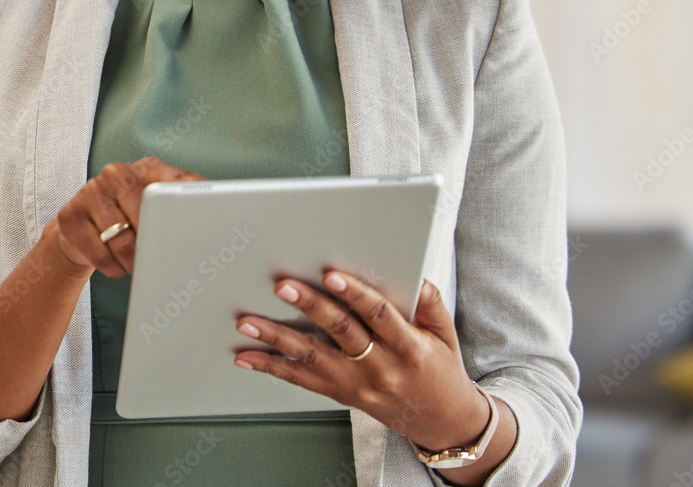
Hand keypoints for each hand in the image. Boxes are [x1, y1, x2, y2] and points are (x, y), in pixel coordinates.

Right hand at [46, 155, 207, 278]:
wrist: (81, 232)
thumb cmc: (132, 220)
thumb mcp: (162, 206)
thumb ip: (191, 201)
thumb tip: (229, 213)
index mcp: (148, 167)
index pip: (175, 187)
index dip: (184, 212)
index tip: (196, 234)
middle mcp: (117, 172)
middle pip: (145, 214)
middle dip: (154, 243)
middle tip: (160, 260)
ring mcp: (91, 191)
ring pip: (121, 238)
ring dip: (133, 261)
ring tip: (137, 265)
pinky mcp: (70, 214)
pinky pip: (98, 252)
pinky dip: (112, 267)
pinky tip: (116, 266)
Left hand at [232, 273, 490, 451]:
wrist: (440, 420)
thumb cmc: (440, 368)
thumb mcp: (444, 332)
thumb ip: (429, 300)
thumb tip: (413, 272)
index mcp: (408, 347)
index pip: (378, 315)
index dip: (355, 294)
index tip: (332, 275)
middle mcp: (379, 367)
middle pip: (340, 332)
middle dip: (309, 306)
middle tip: (283, 286)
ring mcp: (357, 384)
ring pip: (312, 358)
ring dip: (276, 339)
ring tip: (248, 322)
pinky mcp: (340, 394)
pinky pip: (302, 380)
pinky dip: (272, 367)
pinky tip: (248, 356)